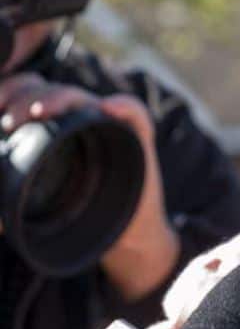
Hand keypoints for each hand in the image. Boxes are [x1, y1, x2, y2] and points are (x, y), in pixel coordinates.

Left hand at [0, 73, 178, 298]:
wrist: (125, 237)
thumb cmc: (78, 221)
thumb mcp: (32, 205)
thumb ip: (8, 196)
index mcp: (52, 127)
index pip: (29, 92)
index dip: (10, 91)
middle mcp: (80, 120)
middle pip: (51, 91)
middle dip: (27, 97)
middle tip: (10, 119)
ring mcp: (109, 126)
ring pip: (84, 98)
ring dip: (60, 99)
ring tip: (41, 112)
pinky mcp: (138, 138)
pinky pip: (135, 114)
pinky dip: (122, 106)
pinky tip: (107, 109)